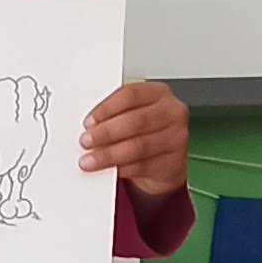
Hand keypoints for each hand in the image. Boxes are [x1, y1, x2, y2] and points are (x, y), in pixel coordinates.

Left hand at [77, 80, 189, 198]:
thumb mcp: (133, 116)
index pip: (131, 95)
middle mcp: (172, 112)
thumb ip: (115, 116)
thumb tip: (90, 127)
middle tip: (86, 141)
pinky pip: (142, 166)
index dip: (107, 108)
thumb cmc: (145, 133)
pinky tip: (108, 169)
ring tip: (90, 160)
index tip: (89, 121)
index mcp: (159, 93)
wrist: (165, 162)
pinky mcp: (173, 162)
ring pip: (138, 146)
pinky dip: (121, 168)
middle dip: (106, 132)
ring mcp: (176, 137)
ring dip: (109, 154)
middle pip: (135, 120)